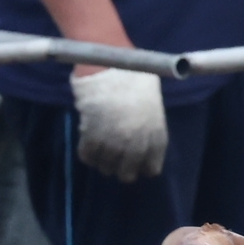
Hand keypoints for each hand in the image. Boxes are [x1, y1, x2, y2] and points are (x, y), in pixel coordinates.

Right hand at [72, 66, 168, 181]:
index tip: (132, 160)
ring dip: (101, 161)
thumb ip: (148, 133)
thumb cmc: (136, 84)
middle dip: (119, 168)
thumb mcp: (153, 111)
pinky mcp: (93, 137)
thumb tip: (139, 150)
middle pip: (126, 175)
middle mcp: (137, 145)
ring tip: (99, 148)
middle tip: (112, 157)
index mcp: (156, 138)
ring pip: (105, 168)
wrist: (113, 70)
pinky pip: (87, 157)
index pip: (150, 169)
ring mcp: (115, 143)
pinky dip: (86, 154)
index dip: (140, 166)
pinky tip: (87, 145)